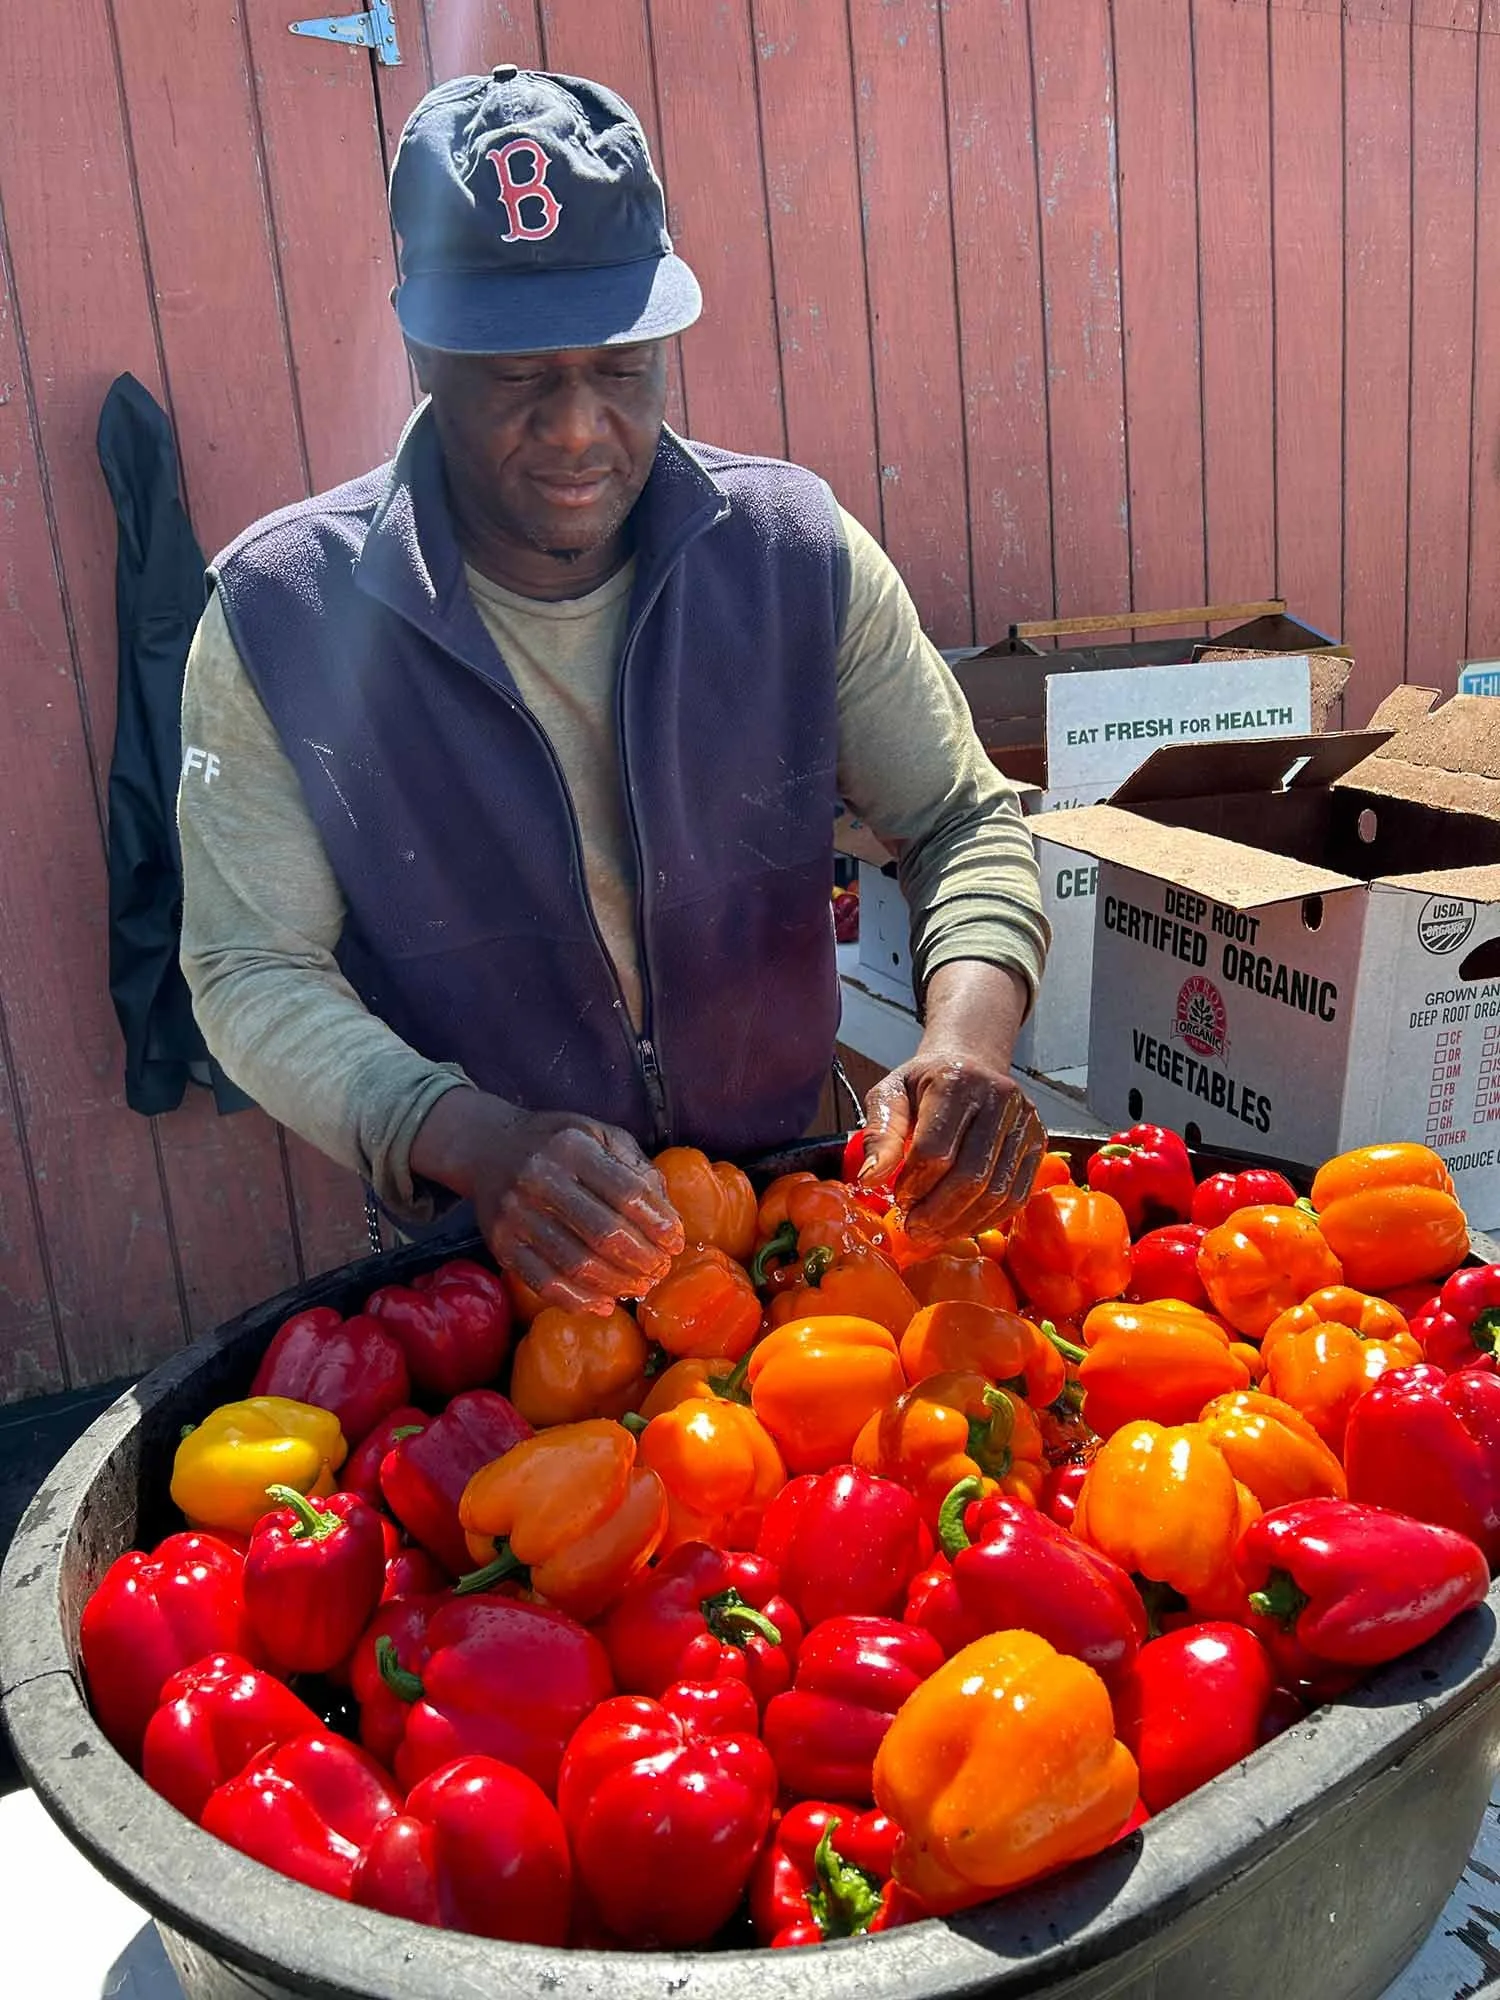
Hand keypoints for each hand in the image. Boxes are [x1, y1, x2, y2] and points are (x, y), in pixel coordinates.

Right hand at [410, 1091, 683, 1313]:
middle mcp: (540, 1178)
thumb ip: (635, 1168)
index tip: (676, 1242)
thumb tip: (667, 1217)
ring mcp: (516, 1214)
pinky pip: (543, 1282)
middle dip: (641, 1259)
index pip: (626, 1192)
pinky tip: (605, 1304)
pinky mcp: (500, 1244)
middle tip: (660, 1270)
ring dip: (616, 1283)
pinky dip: (578, 1300)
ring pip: (576, 1263)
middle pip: (603, 1233)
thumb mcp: (598, 1135)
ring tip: (640, 1287)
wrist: (485, 1146)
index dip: (657, 1223)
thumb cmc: (556, 1143)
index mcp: (572, 1148)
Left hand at [856, 962, 1045, 1242]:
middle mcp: (998, 1098)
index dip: (914, 1183)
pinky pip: (1017, 1194)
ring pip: (997, 1190)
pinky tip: (961, 1225)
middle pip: (971, 1174)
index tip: (898, 1200)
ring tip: (933, 1232)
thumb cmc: (923, 1084)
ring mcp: (1024, 1120)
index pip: (936, 1148)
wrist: (968, 1064)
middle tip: (913, 1229)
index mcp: (956, 1082)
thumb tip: (868, 1180)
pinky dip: (988, 1219)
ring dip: (961, 1222)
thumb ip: (879, 1134)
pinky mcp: (1039, 1141)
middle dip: (937, 1211)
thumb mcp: (890, 1095)